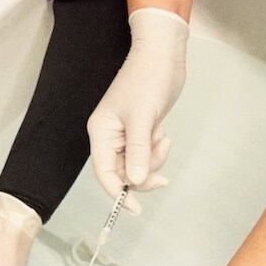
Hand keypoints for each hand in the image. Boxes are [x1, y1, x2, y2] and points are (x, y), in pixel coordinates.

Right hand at [87, 8, 188, 212]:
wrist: (163, 56)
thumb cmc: (147, 81)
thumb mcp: (142, 118)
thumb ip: (138, 152)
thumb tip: (136, 182)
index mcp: (101, 132)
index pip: (104, 172)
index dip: (118, 193)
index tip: (135, 209)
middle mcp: (111, 136)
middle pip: (123, 172)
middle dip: (143, 175)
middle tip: (162, 179)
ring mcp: (126, 134)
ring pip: (138, 164)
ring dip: (153, 160)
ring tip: (163, 140)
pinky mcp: (142, 130)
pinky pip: (148, 153)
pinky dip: (157, 150)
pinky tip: (163, 134)